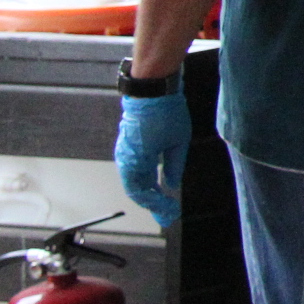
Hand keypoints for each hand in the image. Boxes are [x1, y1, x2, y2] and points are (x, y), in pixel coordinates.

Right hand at [114, 93, 191, 225]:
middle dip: (152, 204)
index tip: (170, 213)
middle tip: (167, 214)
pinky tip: (156, 184)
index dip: (156, 205)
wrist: (151, 89)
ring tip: (164, 202)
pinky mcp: (129, 144)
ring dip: (148, 193)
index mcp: (136, 161)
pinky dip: (144, 180)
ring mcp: (125, 151)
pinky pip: (134, 169)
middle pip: (136, 189)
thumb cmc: (166, 112)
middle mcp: (126, 158)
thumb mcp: (178, 142)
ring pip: (134, 180)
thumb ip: (174, 166)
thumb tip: (170, 185)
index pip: (142, 193)